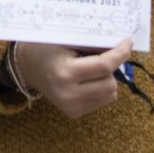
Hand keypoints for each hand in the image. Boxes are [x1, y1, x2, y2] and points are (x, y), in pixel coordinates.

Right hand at [15, 39, 133, 119]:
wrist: (26, 66)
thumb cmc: (45, 47)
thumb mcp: (65, 39)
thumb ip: (92, 42)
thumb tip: (119, 43)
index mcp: (65, 73)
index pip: (104, 66)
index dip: (120, 53)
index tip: (127, 42)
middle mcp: (68, 94)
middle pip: (110, 83)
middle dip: (111, 68)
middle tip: (99, 56)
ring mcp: (70, 106)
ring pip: (110, 94)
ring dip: (107, 79)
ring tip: (90, 69)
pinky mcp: (73, 113)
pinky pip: (102, 101)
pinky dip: (100, 89)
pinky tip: (85, 81)